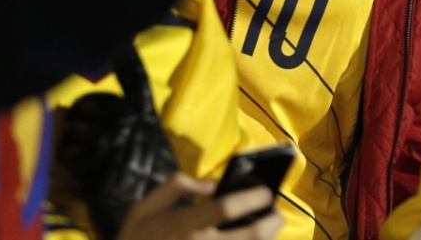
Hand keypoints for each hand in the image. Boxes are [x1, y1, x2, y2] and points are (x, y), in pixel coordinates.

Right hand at [116, 174, 280, 239]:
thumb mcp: (143, 208)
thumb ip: (177, 187)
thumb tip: (210, 184)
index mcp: (183, 224)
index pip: (225, 208)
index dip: (251, 198)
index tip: (265, 193)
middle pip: (248, 236)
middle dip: (270, 224)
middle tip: (277, 215)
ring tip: (268, 232)